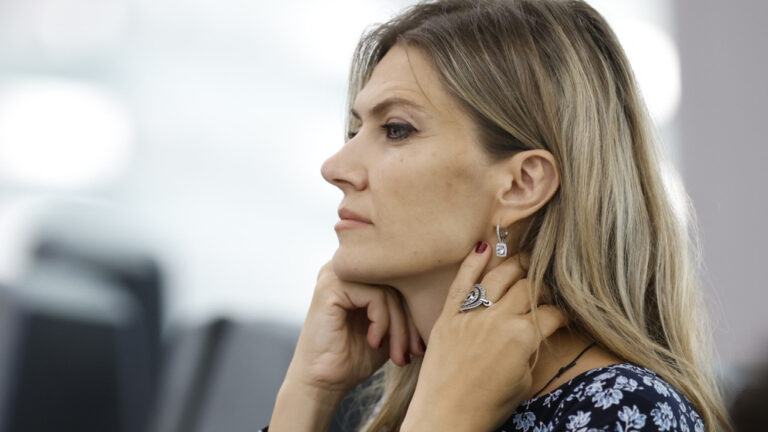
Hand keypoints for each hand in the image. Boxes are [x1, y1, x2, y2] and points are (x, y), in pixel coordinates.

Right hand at [283, 260, 424, 396]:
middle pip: (397, 284)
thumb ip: (404, 307)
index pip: (400, 281)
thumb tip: (442, 295)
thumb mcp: (389, 328)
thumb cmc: (354, 357)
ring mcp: (336, 273)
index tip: (418, 347)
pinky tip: (374, 342)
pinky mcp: (331, 285)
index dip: (415, 313)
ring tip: (396, 353)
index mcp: (358, 273)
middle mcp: (346, 267)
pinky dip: (382, 322)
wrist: (323, 381)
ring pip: (389, 290)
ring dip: (399, 326)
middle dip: (409, 322)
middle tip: (412, 352)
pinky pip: (376, 296)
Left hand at [402, 242, 567, 430]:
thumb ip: (532, 348)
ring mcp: (471, 315)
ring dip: (514, 264)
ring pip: (498, 276)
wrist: (446, 417)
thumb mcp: (524, 380)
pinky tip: (483, 248)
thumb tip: (537, 331)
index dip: (561, 312)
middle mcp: (498, 319)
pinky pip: (461, 282)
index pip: (551, 313)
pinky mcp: (448, 316)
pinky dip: (471, 263)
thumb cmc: (488, 406)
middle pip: (527, 287)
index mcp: (523, 336)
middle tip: (545, 285)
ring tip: (523, 260)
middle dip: (541, 284)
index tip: (563, 313)